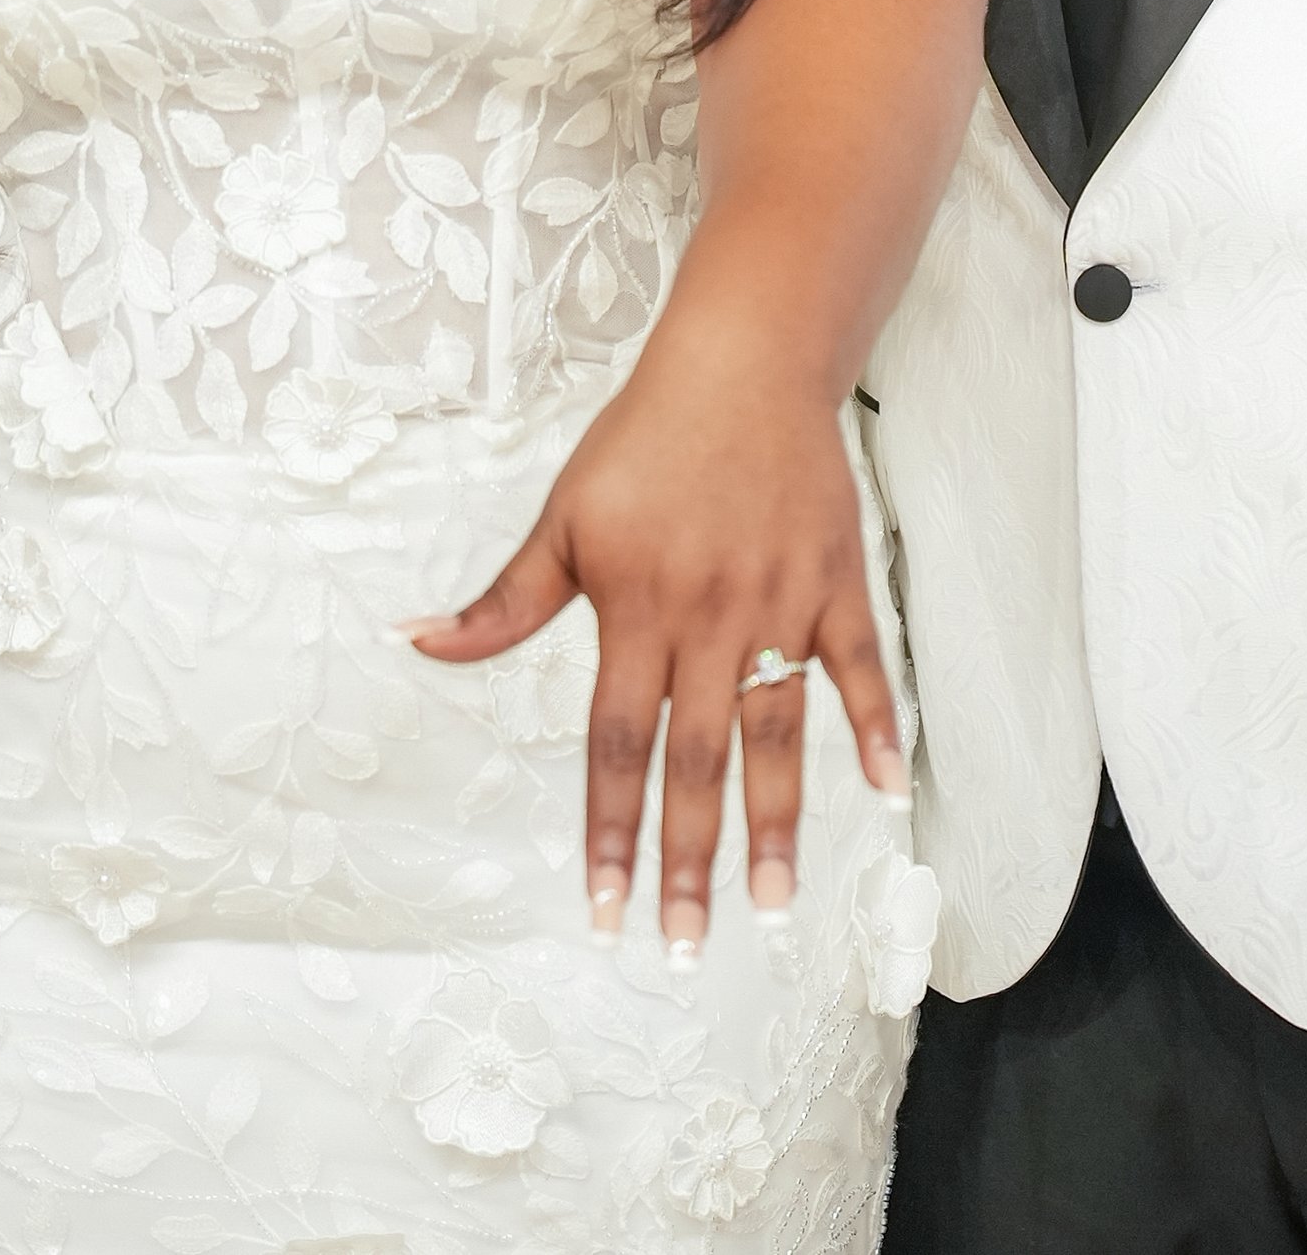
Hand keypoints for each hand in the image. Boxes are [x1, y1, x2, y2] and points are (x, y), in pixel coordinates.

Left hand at [399, 340, 905, 952]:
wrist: (744, 361)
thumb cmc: (646, 439)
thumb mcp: (564, 517)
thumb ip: (504, 602)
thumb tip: (417, 642)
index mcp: (636, 608)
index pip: (616, 742)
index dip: (610, 829)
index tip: (605, 908)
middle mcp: (709, 616)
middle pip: (695, 758)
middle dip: (687, 860)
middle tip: (683, 945)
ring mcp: (780, 602)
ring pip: (778, 731)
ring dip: (776, 823)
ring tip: (774, 905)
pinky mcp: (835, 580)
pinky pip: (860, 666)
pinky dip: (879, 726)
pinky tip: (888, 791)